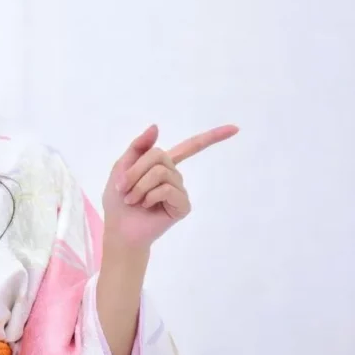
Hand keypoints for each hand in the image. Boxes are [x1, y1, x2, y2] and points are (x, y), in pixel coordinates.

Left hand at [102, 124, 237, 248]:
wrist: (119, 228)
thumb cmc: (118, 198)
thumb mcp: (121, 166)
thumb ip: (138, 147)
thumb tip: (156, 126)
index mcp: (162, 165)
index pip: (190, 147)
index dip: (212, 137)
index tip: (235, 129)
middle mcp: (175, 176)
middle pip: (158, 155)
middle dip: (135, 170)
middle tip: (124, 187)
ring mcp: (180, 191)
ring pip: (160, 172)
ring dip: (139, 185)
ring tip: (133, 199)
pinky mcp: (183, 206)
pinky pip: (167, 190)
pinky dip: (150, 196)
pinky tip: (146, 206)